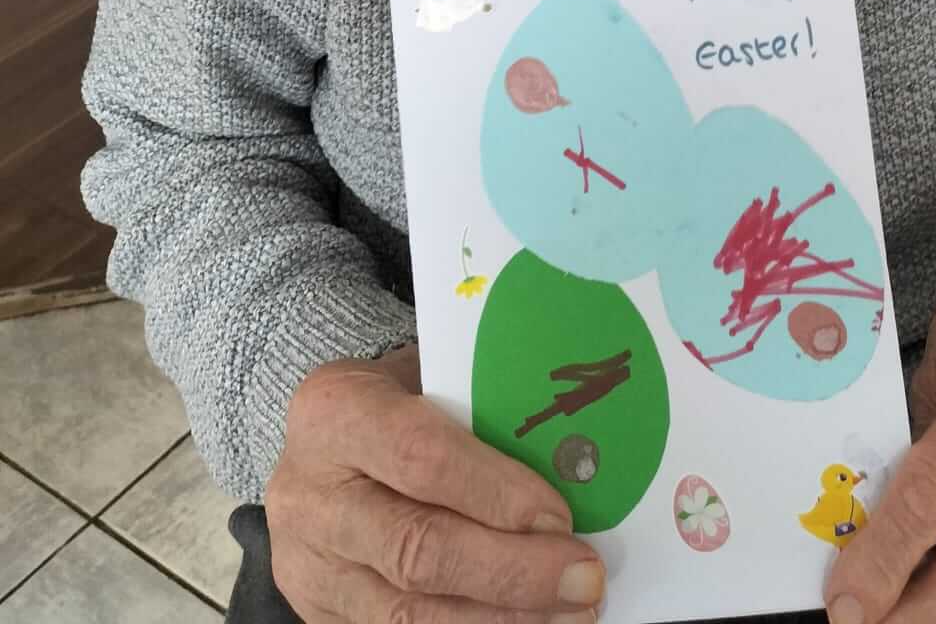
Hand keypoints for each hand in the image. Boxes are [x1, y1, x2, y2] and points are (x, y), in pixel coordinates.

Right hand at [264, 343, 605, 620]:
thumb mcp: (424, 378)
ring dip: (498, 619)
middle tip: (583, 579)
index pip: (422, 457)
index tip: (560, 518)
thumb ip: (480, 414)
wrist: (319, 445)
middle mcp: (311, 494)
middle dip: (511, 571)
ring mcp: (309, 564)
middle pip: (416, 549)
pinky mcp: (322, 614)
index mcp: (336, 412)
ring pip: (407, 613)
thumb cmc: (392, 401)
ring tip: (566, 613)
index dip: (496, 493)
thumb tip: (576, 461)